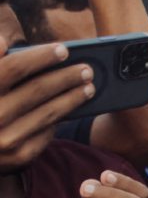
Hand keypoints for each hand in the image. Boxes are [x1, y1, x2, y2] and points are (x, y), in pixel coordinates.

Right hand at [1, 43, 94, 171]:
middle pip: (38, 90)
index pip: (14, 67)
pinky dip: (60, 118)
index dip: (40, 56)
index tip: (63, 49)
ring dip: (73, 98)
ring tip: (88, 88)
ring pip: (49, 112)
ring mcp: (7, 138)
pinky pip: (47, 132)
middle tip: (86, 70)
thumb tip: (2, 42)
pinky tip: (70, 108)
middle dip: (66, 77)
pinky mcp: (20, 155)